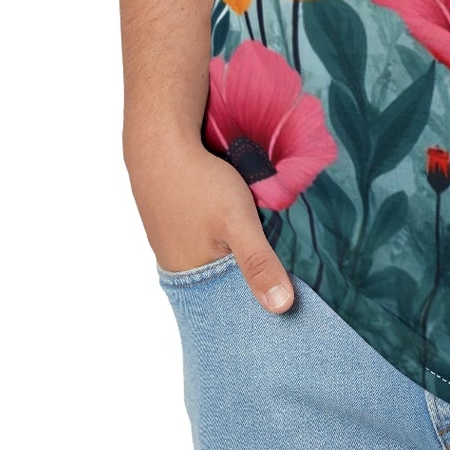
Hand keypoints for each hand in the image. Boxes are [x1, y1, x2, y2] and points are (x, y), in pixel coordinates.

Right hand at [125, 129, 294, 312]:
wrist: (161, 141)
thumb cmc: (198, 183)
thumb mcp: (237, 222)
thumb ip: (258, 263)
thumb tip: (282, 308)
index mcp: (190, 279)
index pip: (230, 305)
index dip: (256, 302)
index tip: (288, 300)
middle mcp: (178, 266)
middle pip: (224, 281)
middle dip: (250, 277)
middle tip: (286, 268)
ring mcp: (175, 241)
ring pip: (217, 257)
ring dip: (238, 253)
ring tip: (269, 245)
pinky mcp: (178, 220)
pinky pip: (208, 238)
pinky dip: (226, 235)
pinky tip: (243, 223)